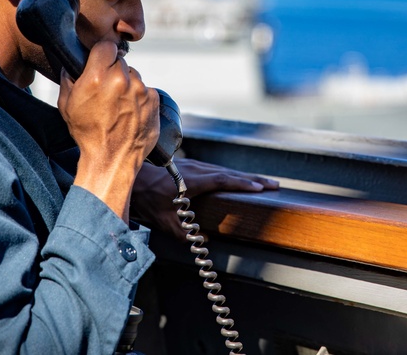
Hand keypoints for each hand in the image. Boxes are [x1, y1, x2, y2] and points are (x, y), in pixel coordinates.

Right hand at [59, 40, 159, 219]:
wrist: (111, 160)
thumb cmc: (87, 134)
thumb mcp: (66, 104)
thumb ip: (69, 78)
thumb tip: (71, 64)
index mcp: (98, 77)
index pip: (106, 46)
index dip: (101, 54)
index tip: (100, 63)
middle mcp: (122, 79)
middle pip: (120, 61)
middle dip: (113, 71)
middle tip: (106, 90)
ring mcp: (141, 90)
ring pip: (134, 76)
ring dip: (127, 85)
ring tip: (118, 106)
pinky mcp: (154, 100)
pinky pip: (145, 90)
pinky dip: (139, 98)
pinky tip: (130, 113)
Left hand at [131, 158, 278, 238]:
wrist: (132, 179)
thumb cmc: (147, 199)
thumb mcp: (165, 221)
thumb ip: (185, 232)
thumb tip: (205, 240)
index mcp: (194, 180)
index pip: (224, 180)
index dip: (243, 184)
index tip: (260, 188)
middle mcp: (197, 169)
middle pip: (231, 173)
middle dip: (253, 179)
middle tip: (274, 185)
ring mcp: (195, 166)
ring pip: (225, 170)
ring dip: (245, 176)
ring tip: (263, 183)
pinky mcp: (192, 166)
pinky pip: (218, 170)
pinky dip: (232, 175)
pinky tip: (239, 180)